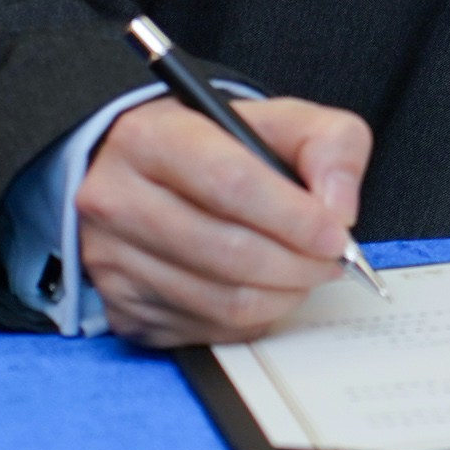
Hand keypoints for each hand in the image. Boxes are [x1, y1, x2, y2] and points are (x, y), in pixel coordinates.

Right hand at [78, 91, 372, 346]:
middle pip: (227, 251)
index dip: (295, 217)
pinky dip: (251, 318)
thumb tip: (339, 210)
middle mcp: (115, 200)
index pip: (231, 184)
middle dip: (298, 264)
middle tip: (331, 261)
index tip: (336, 235)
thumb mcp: (279, 119)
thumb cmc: (216, 145)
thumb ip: (327, 145)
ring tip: (305, 274)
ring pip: (219, 299)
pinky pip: (204, 329)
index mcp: (150, 139)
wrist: (143, 172)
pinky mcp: (121, 308)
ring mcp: (111, 261)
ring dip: (281, 295)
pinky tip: (266, 291)